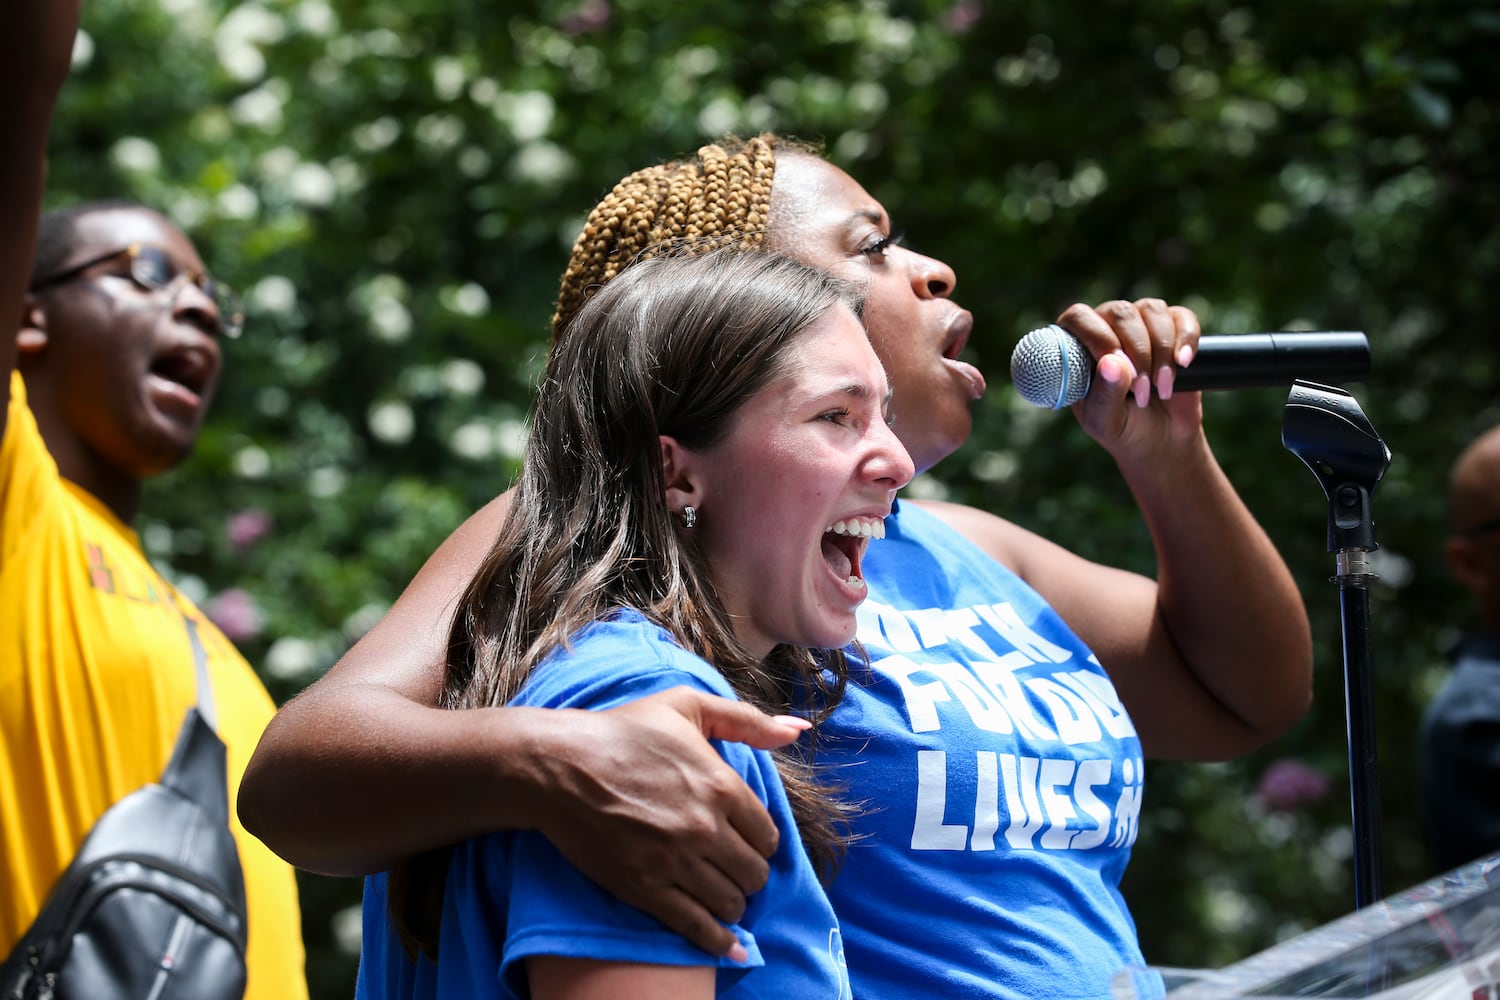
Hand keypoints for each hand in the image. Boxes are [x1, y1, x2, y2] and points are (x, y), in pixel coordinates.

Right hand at [529, 687, 808, 960]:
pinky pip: (696, 926)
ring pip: (731, 902)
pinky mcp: (645, 888)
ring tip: (721, 892)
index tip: (745, 839)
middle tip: (731, 865)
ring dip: (732, 901)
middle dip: (748, 871)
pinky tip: (730, 946)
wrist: (560, 766)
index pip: (768, 835)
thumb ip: (747, 721)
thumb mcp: (687, 706)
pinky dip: (718, 941)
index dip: (760, 840)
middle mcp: (705, 828)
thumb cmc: (623, 730)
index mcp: (722, 785)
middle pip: (755, 873)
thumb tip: (796, 731)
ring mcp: (675, 862)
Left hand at [1054, 298, 1205, 459]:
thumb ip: (1104, 396)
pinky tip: (1184, 363)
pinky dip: (1187, 338)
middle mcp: (1106, 328)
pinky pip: (1182, 317)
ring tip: (1162, 387)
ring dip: (1161, 349)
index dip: (1099, 337)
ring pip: (1151, 310)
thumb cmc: (1123, 429)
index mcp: (1078, 347)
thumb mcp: (1106, 423)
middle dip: (1137, 352)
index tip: (1120, 369)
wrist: (1163, 439)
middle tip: (1142, 391)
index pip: (1078, 318)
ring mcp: (1141, 325)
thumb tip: (1112, 363)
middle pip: (1119, 312)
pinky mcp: (1174, 328)